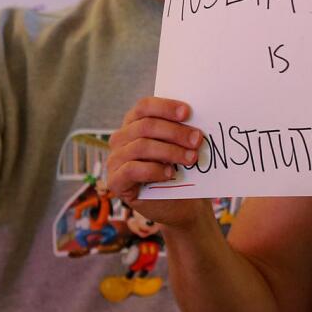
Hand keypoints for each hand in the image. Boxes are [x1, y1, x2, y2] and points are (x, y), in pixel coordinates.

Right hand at [105, 97, 209, 229]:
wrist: (180, 204)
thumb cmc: (180, 170)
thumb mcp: (181, 147)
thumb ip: (181, 132)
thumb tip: (195, 120)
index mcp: (134, 122)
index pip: (145, 106)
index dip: (165, 107)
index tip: (187, 112)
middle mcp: (121, 138)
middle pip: (145, 126)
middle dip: (175, 132)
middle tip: (197, 139)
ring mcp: (115, 159)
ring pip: (141, 146)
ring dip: (170, 151)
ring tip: (191, 159)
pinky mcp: (115, 181)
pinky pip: (132, 170)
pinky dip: (154, 170)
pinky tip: (170, 173)